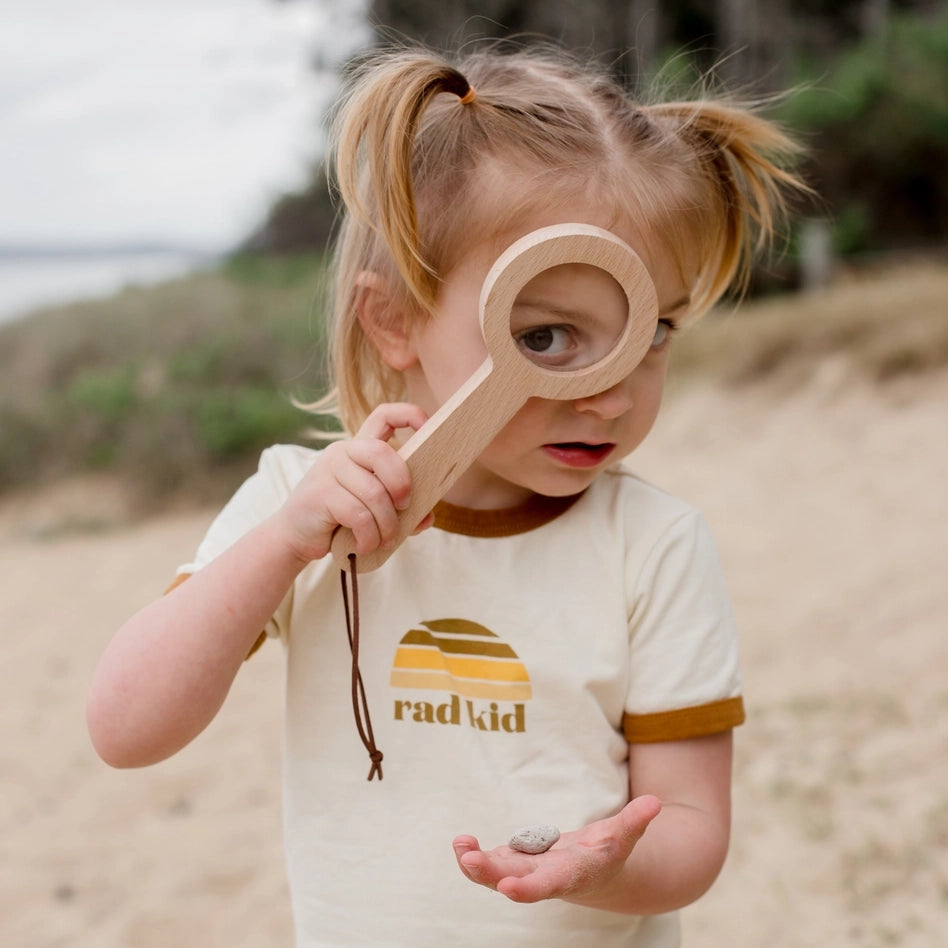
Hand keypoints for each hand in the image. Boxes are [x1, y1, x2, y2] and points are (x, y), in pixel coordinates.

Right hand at [276, 402, 430, 561]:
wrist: (296, 536)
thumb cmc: (341, 519)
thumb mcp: (375, 511)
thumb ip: (402, 510)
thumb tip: (427, 519)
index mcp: (361, 449)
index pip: (384, 416)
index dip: (409, 415)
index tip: (428, 426)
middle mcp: (344, 452)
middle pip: (382, 453)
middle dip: (401, 484)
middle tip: (404, 507)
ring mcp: (328, 469)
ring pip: (374, 493)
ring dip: (386, 524)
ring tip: (384, 539)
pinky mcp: (319, 493)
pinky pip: (358, 515)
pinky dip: (369, 536)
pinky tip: (364, 545)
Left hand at [452, 795, 661, 904]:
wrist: (593, 873)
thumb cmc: (609, 852)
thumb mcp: (623, 837)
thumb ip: (635, 821)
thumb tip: (654, 802)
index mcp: (571, 875)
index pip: (548, 885)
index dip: (528, 887)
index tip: (508, 887)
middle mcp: (544, 878)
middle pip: (515, 881)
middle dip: (491, 875)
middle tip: (469, 861)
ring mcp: (525, 872)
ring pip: (495, 874)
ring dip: (474, 864)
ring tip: (460, 845)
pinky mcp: (513, 862)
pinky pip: (489, 862)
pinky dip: (473, 855)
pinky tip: (461, 842)